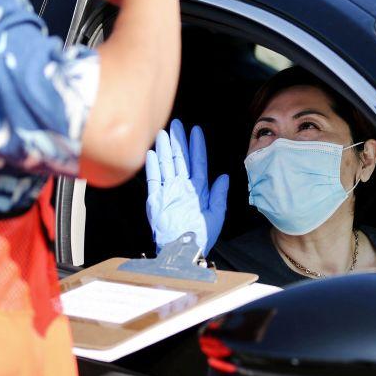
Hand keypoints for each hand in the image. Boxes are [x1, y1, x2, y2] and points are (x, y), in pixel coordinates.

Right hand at [145, 119, 229, 253]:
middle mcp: (182, 187)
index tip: (196, 131)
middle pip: (180, 159)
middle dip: (179, 142)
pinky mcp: (156, 199)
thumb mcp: (216, 215)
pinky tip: (151, 154)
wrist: (183, 251)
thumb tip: (224, 177)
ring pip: (166, 165)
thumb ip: (218, 195)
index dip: (197, 147)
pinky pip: (153, 180)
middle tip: (176, 124)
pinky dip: (152, 167)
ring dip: (164, 149)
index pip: (198, 163)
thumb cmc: (201, 236)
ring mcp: (168, 191)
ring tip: (162, 133)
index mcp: (198, 190)